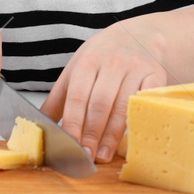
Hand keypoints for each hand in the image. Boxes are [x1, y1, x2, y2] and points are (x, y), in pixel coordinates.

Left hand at [41, 19, 167, 162]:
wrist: (136, 36)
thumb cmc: (101, 58)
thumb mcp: (75, 71)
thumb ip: (58, 99)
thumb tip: (38, 128)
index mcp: (87, 62)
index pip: (77, 97)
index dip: (74, 123)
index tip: (70, 146)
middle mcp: (112, 62)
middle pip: (100, 103)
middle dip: (92, 133)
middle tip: (86, 157)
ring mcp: (135, 68)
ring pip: (123, 106)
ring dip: (112, 134)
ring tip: (103, 154)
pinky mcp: (155, 74)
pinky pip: (146, 100)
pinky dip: (138, 119)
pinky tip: (131, 136)